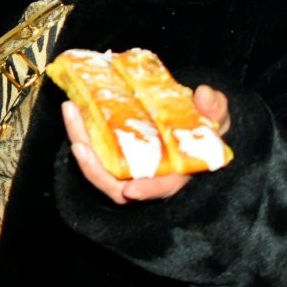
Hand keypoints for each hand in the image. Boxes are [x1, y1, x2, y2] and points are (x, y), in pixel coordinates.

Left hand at [63, 84, 230, 203]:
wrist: (187, 122)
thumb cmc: (203, 129)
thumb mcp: (215, 120)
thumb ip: (215, 111)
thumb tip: (204, 94)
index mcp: (175, 175)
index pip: (161, 190)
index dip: (147, 191)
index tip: (132, 190)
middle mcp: (145, 177)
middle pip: (115, 185)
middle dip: (94, 169)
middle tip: (80, 146)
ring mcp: (124, 166)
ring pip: (96, 166)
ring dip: (80, 141)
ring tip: (71, 112)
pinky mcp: (110, 151)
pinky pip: (90, 147)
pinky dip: (80, 130)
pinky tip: (73, 107)